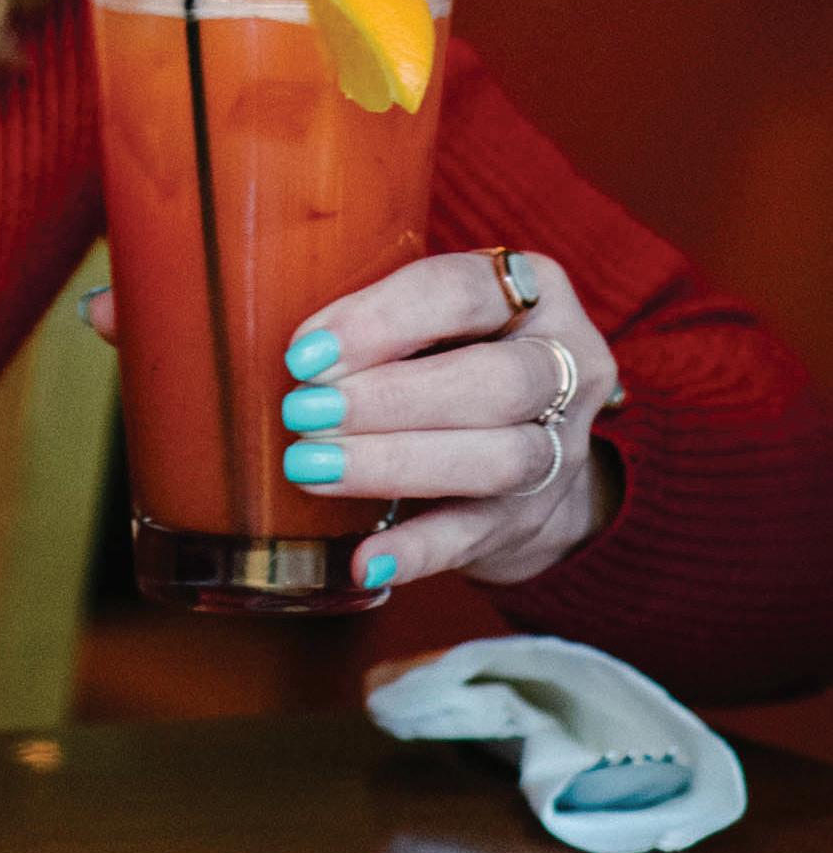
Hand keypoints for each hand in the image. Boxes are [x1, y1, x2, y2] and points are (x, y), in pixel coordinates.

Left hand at [272, 252, 621, 592]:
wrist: (523, 435)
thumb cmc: (444, 350)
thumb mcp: (424, 312)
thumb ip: (370, 320)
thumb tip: (290, 356)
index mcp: (532, 292)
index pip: (463, 292)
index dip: (382, 321)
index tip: (305, 353)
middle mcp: (562, 367)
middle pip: (496, 382)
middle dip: (391, 399)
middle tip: (303, 411)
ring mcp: (558, 449)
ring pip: (499, 460)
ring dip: (395, 464)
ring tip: (310, 467)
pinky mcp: (532, 519)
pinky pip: (478, 536)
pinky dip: (417, 550)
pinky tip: (363, 560)